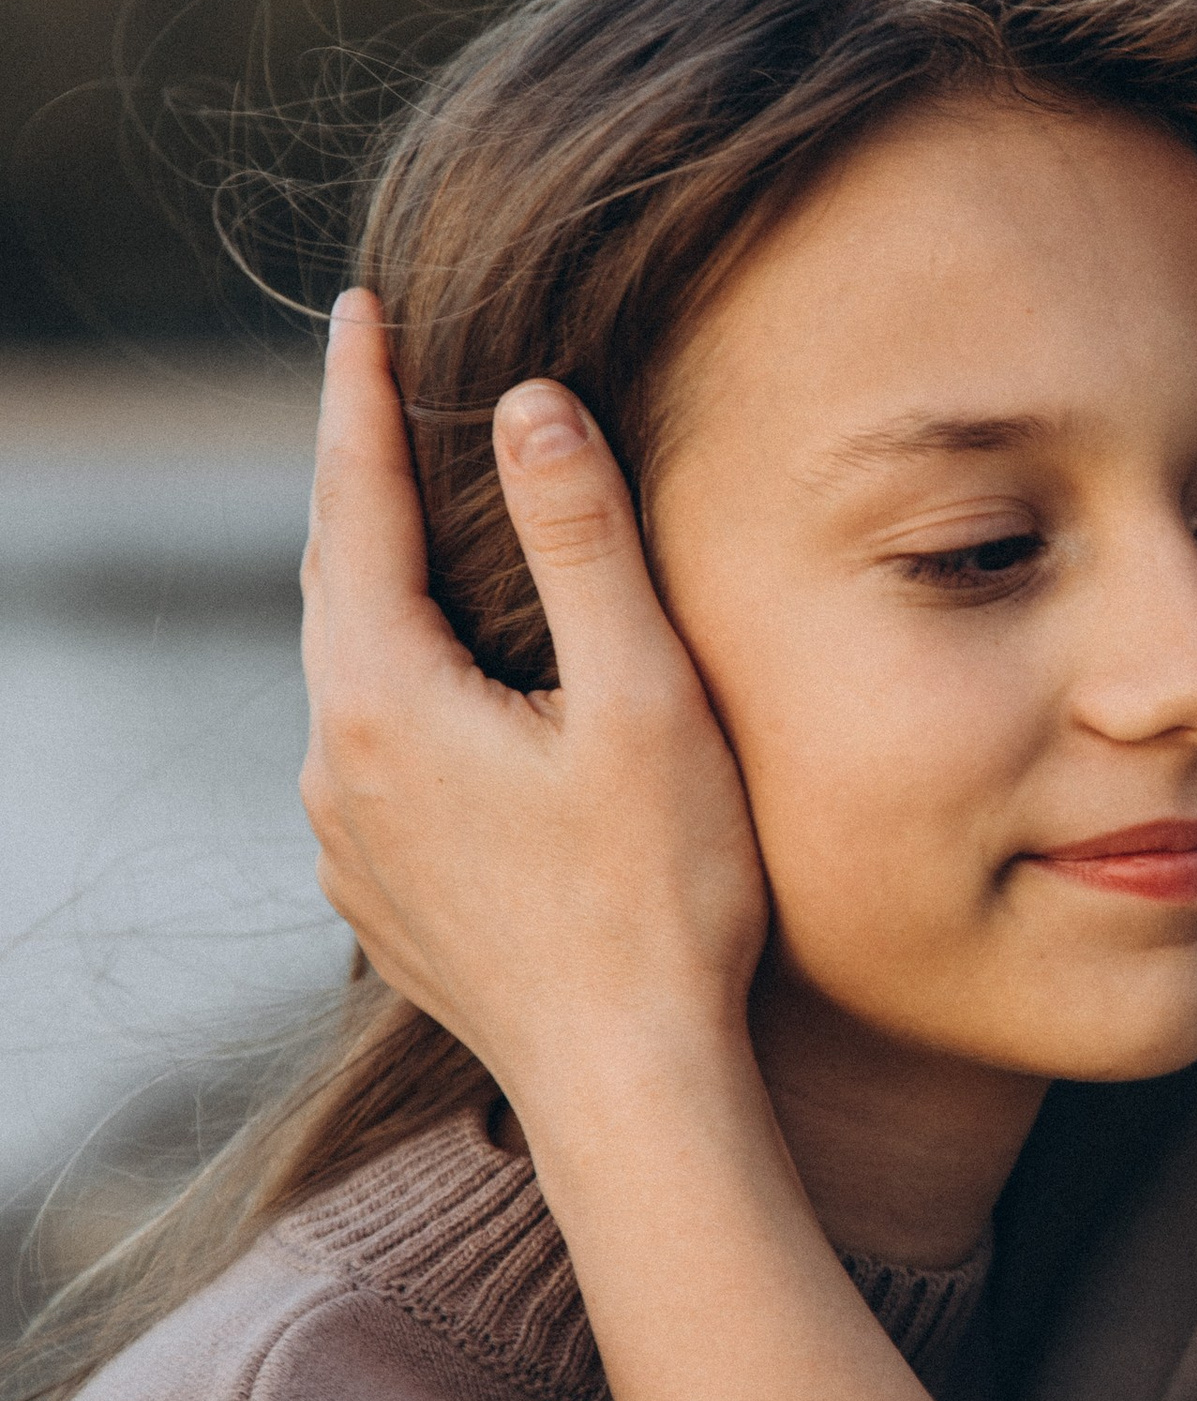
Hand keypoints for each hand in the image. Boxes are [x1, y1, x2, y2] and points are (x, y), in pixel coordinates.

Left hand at [299, 290, 769, 1122]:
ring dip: (375, 583)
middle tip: (373, 382)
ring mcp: (348, 840)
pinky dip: (397, 679)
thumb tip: (528, 402)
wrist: (629, 1090)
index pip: (352, 505)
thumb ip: (583, 540)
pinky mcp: (380, 895)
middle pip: (333, 581)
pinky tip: (443, 681)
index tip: (358, 310)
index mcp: (385, 699)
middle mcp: (337, 766)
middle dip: (353, 477)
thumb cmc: (660, 896)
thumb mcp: (643, 697)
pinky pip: (369, 750)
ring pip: (347, 671)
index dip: (358, 399)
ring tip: (409, 515)